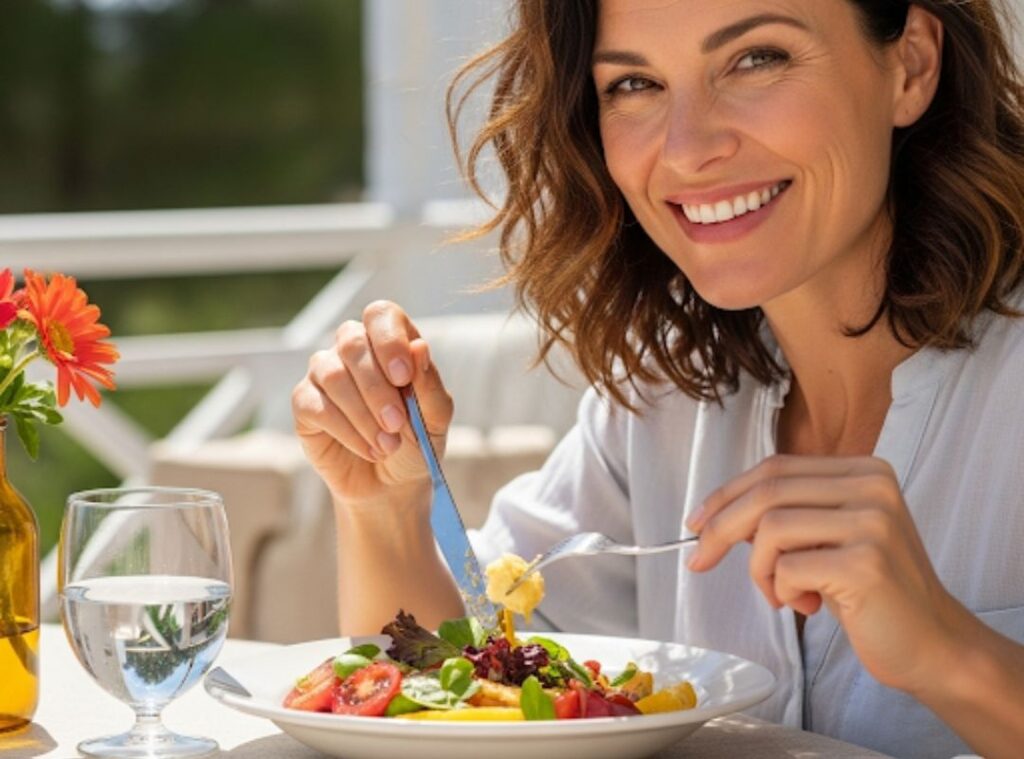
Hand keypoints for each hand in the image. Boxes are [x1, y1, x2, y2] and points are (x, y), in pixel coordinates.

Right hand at [291, 301, 453, 506]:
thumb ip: (430, 384)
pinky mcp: (304, 403)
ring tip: (388, 444)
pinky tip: (369, 450)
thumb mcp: (435, 417)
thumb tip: (420, 347)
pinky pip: (316, 406)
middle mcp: (352, 349)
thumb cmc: (417, 442)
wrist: (392, 485)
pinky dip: (347, 431)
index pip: (380, 315)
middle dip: (377, 387)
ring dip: (363, 414)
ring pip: (332, 374)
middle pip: (352, 342)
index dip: (389, 340)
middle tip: (398, 423)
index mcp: (389, 341)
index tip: (403, 377)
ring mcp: (324, 373)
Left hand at [685, 454, 963, 693]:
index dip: (727, 494)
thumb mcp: (828, 536)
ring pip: (770, 528)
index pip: (776, 468)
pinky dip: (781, 591)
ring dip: (759, 570)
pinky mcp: (865, 563)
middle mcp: (872, 487)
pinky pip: (787, 569)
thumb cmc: (871, 593)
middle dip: (721, 528)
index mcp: (864, 470)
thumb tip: (717, 513)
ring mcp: (873, 523)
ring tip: (781, 595)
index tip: (697, 522)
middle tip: (700, 561)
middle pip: (767, 491)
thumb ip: (787, 513)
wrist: (933, 644)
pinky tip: (806, 606)